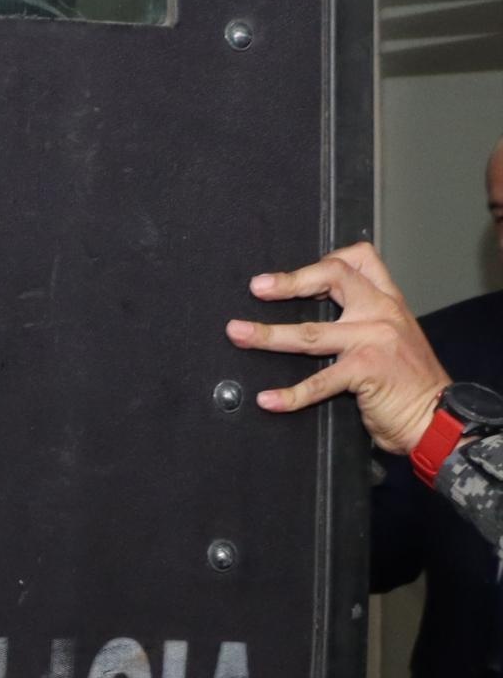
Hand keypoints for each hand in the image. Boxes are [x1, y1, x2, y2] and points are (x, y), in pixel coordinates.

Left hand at [225, 241, 449, 452]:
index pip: (358, 259)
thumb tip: (315, 312)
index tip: (290, 277)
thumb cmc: (409, 382)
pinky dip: (290, 394)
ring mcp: (374, 340)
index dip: (321, 262)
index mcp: (387, 301)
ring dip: (267, 334)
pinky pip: (319, 381)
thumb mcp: (393, 337)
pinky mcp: (366, 370)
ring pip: (310, 332)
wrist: (439, 418)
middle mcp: (381, 313)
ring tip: (237, 333)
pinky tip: (268, 400)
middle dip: (290, 281)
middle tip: (257, 288)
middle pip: (333, 277)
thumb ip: (362, 320)